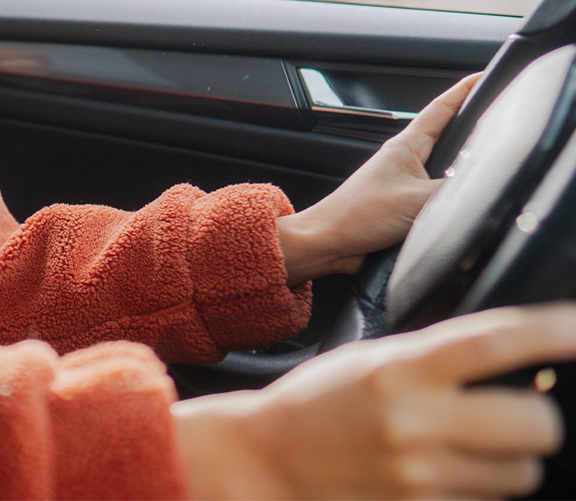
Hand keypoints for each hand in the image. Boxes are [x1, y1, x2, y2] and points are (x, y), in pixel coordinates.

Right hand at [173, 303, 575, 499]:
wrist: (268, 458)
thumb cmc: (320, 402)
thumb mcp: (374, 361)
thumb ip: (438, 361)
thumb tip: (518, 364)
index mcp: (400, 369)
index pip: (495, 342)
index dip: (553, 330)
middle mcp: (414, 422)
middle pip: (535, 423)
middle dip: (538, 418)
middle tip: (515, 410)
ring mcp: (420, 475)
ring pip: (521, 473)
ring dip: (512, 460)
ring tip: (469, 447)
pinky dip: (480, 488)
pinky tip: (445, 472)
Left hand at [278, 73, 479, 284]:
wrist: (330, 243)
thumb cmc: (357, 216)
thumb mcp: (416, 200)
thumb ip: (453, 191)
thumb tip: (484, 187)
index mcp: (405, 147)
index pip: (441, 109)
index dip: (464, 92)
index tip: (483, 76)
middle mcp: (407, 162)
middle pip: (448, 138)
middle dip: (473, 128)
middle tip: (499, 116)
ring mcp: (406, 185)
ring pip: (447, 171)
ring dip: (466, 170)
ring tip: (490, 159)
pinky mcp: (407, 209)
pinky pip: (440, 199)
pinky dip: (455, 199)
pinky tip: (466, 204)